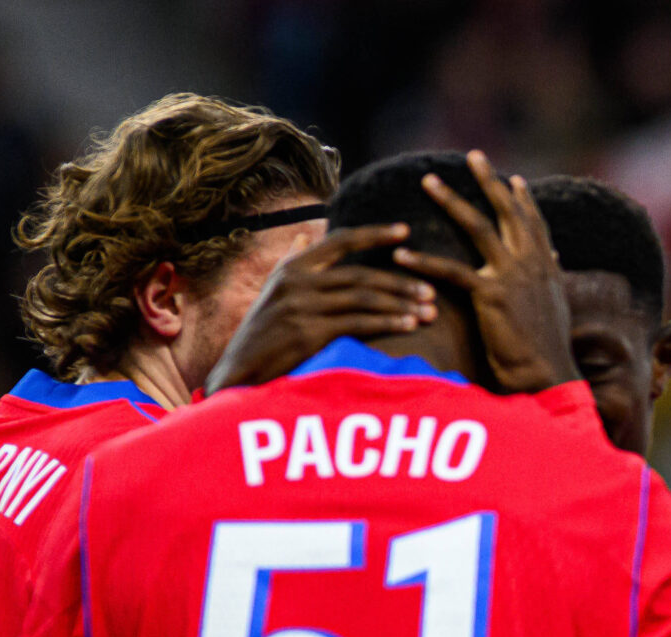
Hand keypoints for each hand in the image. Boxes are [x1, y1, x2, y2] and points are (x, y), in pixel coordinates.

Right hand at [203, 223, 434, 393]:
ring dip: (400, 305)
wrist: (239, 372)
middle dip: (400, 282)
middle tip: (431, 291)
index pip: (339, 241)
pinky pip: (357, 323)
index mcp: (291, 267)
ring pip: (363, 298)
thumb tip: (309, 234)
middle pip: (360, 274)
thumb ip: (292, 261)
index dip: (374, 234)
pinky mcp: (308, 333)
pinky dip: (386, 323)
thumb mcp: (273, 290)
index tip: (405, 231)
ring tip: (429, 312)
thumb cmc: (262, 334)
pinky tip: (408, 326)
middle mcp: (296, 281)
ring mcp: (301, 306)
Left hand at [396, 152, 574, 392]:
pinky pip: (452, 271)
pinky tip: (402, 253)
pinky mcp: (491, 294)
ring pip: (477, 227)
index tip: (512, 177)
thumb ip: (551, 280)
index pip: (534, 223)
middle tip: (472, 155)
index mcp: (546, 266)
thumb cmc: (549, 350)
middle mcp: (531, 262)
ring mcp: (512, 275)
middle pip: (507, 211)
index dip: (523, 199)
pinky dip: (424, 262)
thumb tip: (554, 263)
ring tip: (428, 180)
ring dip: (450, 200)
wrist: (549, 375)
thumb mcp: (557, 308)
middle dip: (488, 181)